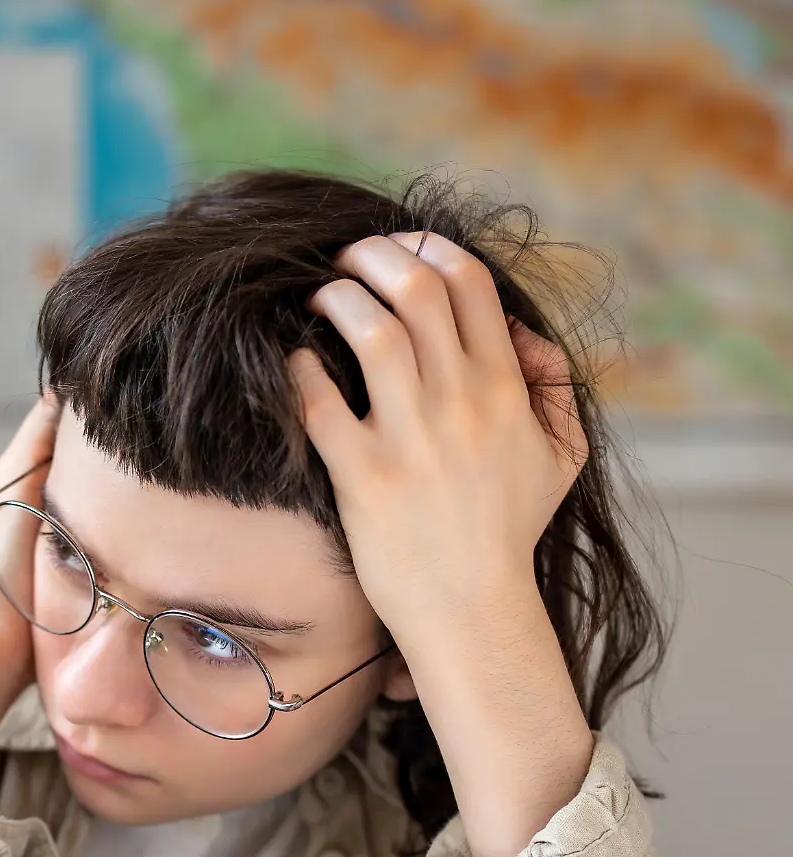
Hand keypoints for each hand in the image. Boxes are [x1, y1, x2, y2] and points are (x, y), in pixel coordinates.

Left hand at [289, 232, 587, 654]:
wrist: (473, 611)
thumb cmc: (509, 534)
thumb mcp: (561, 458)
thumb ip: (554, 386)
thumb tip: (523, 331)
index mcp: (505, 389)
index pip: (469, 281)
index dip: (427, 246)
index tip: (398, 249)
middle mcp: (460, 404)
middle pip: (415, 287)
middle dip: (372, 256)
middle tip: (346, 261)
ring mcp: (411, 440)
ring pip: (370, 332)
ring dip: (336, 300)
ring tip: (318, 301)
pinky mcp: (364, 478)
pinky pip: (320, 403)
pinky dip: (300, 371)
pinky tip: (295, 364)